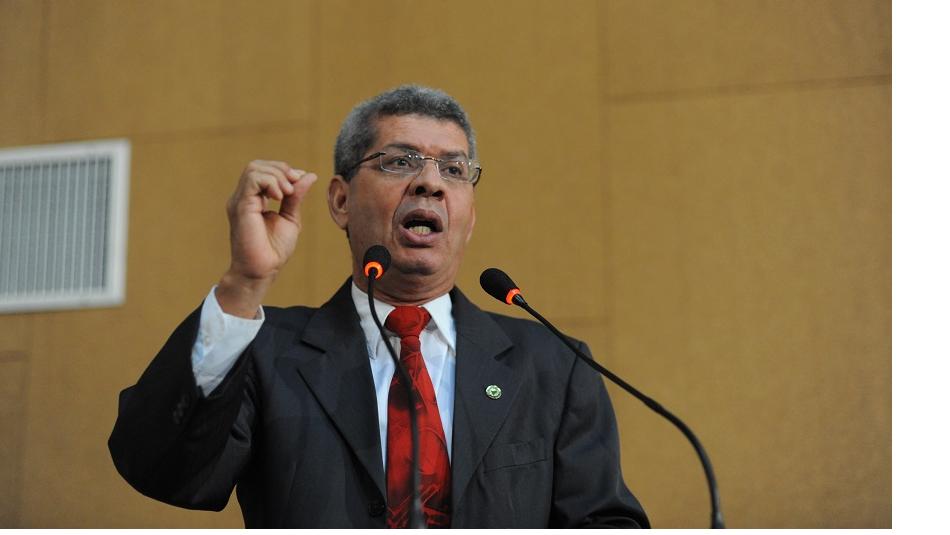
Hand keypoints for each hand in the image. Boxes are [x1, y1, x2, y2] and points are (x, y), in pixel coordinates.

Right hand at [216, 160, 317, 316]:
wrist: (264, 270)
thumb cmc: (274, 250)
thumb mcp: (290, 217)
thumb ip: (296, 196)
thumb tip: (308, 175)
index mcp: (253, 199)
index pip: (264, 170)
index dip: (284, 171)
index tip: (300, 182)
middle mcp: (243, 198)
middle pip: (257, 165)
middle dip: (281, 170)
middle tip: (294, 186)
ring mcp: (240, 201)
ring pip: (254, 169)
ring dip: (277, 176)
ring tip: (287, 193)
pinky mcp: (241, 207)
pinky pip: (252, 180)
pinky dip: (270, 182)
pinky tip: (280, 197)